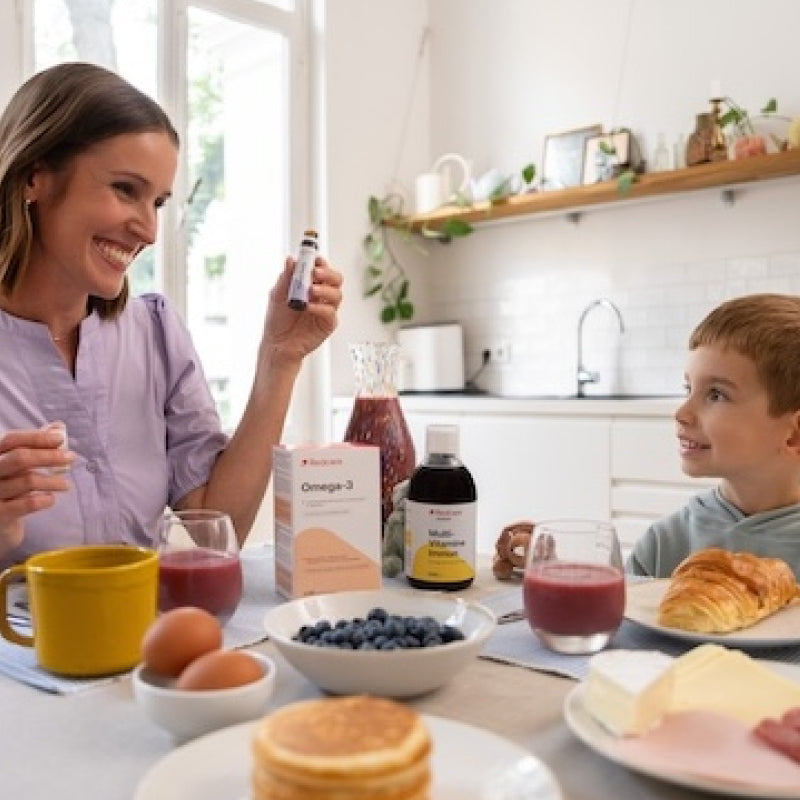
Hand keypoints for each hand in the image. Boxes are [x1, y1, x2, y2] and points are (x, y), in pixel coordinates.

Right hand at [0, 426, 73, 553]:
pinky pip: (28, 504)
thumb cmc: (10, 486)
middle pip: (20, 458)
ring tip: (66, 485)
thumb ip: (35, 445)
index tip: (60, 438)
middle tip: (71, 458)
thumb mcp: (18, 464)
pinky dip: (45, 499)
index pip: (11, 440)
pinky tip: (50, 499)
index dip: (37, 437)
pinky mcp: (0, 514)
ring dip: (53, 481)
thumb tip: (58, 427)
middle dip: (49, 456)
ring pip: (28, 481)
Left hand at [259, 255, 342, 367]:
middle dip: (328, 273)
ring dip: (325, 289)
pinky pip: (330, 313)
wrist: (277, 343)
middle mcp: (321, 296)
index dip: (321, 262)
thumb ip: (286, 277)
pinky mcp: (328, 324)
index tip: (315, 259)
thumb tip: (291, 260)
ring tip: (311, 291)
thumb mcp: (277, 294)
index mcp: (311, 285)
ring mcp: (326, 309)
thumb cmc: (278, 320)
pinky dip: (321, 308)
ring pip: (337, 294)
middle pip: (336, 279)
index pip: (322, 269)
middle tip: (316, 273)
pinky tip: (309, 307)